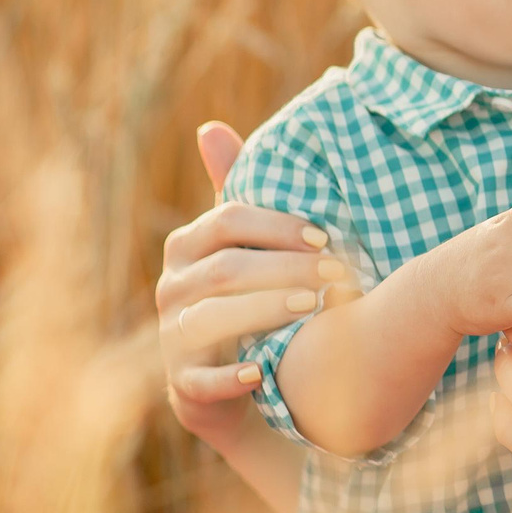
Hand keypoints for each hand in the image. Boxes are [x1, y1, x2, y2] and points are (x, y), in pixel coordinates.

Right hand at [157, 122, 351, 447]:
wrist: (235, 379)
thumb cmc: (250, 293)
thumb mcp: (244, 244)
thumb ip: (237, 189)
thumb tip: (210, 127)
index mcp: (187, 246)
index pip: (228, 220)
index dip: (280, 225)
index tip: (330, 237)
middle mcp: (172, 288)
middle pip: (226, 269)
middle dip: (287, 267)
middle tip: (339, 273)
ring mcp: (173, 338)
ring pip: (212, 319)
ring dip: (266, 311)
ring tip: (314, 306)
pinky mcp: (182, 385)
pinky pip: (199, 381)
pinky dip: (230, 377)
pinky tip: (261, 371)